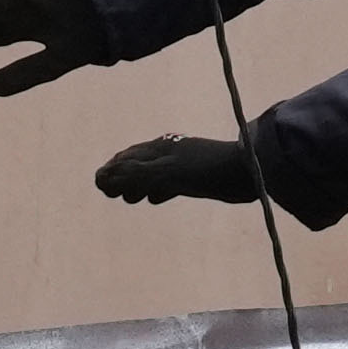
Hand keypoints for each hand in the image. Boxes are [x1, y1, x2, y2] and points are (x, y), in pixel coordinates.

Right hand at [96, 126, 264, 209]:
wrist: (248, 170)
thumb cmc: (206, 170)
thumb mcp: (164, 174)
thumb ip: (133, 176)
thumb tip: (101, 177)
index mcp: (157, 149)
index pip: (125, 158)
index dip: (110, 172)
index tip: (100, 186)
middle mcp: (167, 153)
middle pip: (136, 164)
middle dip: (121, 178)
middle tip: (111, 194)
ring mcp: (182, 164)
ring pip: (152, 174)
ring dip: (138, 185)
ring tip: (130, 199)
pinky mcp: (196, 177)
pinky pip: (169, 182)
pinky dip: (158, 190)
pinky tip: (157, 198)